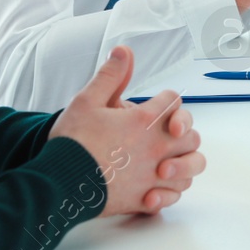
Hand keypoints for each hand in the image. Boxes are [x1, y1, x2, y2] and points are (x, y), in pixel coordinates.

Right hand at [49, 46, 205, 216]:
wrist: (58, 183)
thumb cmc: (73, 142)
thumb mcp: (86, 100)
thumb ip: (110, 76)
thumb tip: (123, 51)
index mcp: (145, 120)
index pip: (174, 101)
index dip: (166, 100)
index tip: (156, 105)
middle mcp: (156, 147)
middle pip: (191, 136)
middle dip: (182, 131)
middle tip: (167, 132)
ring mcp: (153, 175)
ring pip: (189, 169)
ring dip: (183, 163)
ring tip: (167, 161)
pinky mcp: (145, 198)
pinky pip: (173, 195)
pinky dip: (170, 191)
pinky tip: (156, 185)